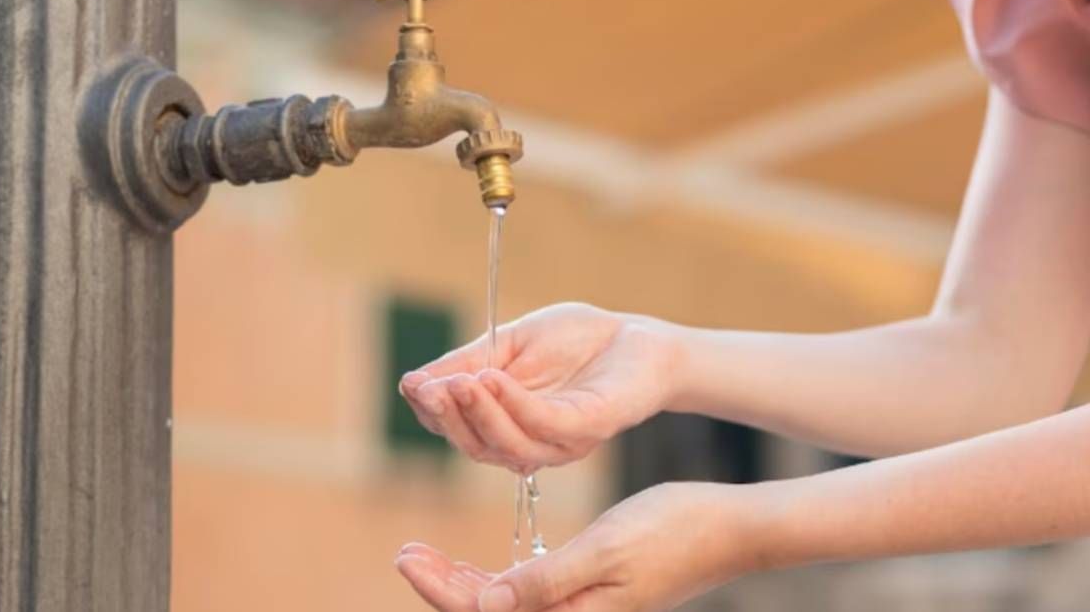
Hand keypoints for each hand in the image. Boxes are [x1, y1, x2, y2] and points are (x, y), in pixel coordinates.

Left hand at [394, 482, 766, 611]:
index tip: (407, 557)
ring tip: (425, 555)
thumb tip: (485, 605)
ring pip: (504, 606)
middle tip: (405, 552)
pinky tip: (476, 566)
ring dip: (463, 584)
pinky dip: (495, 580)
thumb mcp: (604, 550)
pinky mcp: (587, 595)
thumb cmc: (672, 531)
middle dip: (443, 587)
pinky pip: (528, 596)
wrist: (726, 528)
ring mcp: (580, 610)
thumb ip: (545, 582)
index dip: (441, 589)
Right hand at [398, 303, 673, 472]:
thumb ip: (467, 363)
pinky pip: (544, 425)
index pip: (457, 429)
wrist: (637, 335)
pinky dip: (513, 404)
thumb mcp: (509, 344)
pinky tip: (493, 378)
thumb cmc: (576, 341)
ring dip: (477, 413)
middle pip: (476, 446)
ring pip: (507, 445)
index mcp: (506, 425)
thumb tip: (412, 383)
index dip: (431, 411)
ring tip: (457, 382)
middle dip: (448, 418)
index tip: (411, 384)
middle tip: (428, 388)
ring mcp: (560, 442)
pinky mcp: (588, 428)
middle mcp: (530, 443)